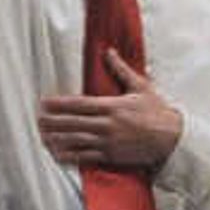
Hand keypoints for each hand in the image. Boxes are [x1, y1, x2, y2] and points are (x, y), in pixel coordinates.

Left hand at [35, 51, 181, 169]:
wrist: (172, 139)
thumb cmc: (158, 112)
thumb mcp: (141, 87)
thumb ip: (121, 70)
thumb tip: (109, 52)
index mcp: (112, 106)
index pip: (79, 104)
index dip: (59, 104)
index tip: (44, 103)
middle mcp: (107, 124)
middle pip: (73, 123)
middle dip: (53, 121)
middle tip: (36, 120)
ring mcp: (108, 142)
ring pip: (76, 140)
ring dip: (57, 138)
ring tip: (42, 136)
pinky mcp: (112, 156)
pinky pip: (87, 156)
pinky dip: (71, 156)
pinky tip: (58, 155)